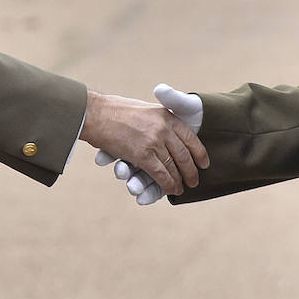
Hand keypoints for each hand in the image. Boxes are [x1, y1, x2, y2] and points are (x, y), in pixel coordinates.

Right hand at [80, 88, 207, 195]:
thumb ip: (161, 114)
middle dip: (191, 171)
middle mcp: (164, 128)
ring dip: (179, 181)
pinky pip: (160, 174)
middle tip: (194, 181)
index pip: (190, 137)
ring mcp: (154, 142)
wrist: (95, 112)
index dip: (199, 152)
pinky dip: (167, 185)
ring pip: (174, 167)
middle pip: (184, 155)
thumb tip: (174, 124)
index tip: (204, 163)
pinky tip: (171, 190)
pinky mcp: (142, 156)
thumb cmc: (117, 109)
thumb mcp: (145, 107)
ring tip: (182, 188)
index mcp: (167, 116)